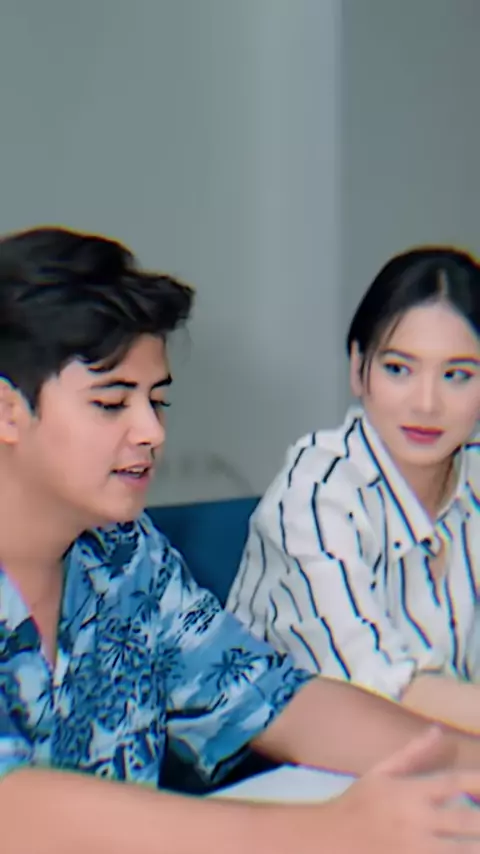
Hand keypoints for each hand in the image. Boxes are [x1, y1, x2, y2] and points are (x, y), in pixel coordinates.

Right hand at [316, 727, 479, 852]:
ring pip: (460, 850)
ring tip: (479, 840)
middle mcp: (417, 821)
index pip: (454, 781)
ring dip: (473, 845)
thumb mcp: (380, 772)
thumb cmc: (357, 803)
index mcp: (411, 792)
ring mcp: (415, 850)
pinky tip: (464, 850)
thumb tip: (437, 729)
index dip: (478, 779)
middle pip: (466, 820)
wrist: (326, 839)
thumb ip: (412, 753)